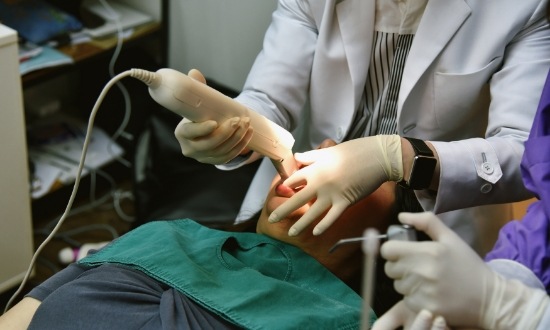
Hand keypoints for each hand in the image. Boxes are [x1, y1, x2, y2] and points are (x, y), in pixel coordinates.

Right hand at [173, 69, 252, 163]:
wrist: (204, 129)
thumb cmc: (198, 113)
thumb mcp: (196, 101)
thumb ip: (196, 87)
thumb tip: (194, 73)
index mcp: (182, 133)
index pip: (190, 133)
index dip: (202, 129)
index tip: (214, 122)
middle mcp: (190, 148)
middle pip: (209, 144)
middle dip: (226, 133)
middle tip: (238, 120)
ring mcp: (202, 157)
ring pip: (221, 151)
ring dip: (236, 138)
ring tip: (246, 124)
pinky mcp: (214, 161)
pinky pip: (228, 157)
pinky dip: (240, 145)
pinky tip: (248, 134)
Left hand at [268, 135, 402, 235]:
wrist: (377, 156)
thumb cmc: (354, 151)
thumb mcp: (329, 151)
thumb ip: (311, 156)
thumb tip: (296, 156)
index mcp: (315, 168)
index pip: (294, 180)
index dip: (286, 187)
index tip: (281, 193)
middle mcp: (320, 183)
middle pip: (297, 199)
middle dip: (283, 210)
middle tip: (272, 219)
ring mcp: (332, 194)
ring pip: (312, 213)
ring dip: (300, 224)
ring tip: (291, 232)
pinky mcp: (345, 202)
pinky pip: (331, 217)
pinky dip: (323, 225)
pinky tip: (316, 233)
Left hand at [381, 211, 549, 328]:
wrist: (490, 298)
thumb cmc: (468, 265)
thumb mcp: (451, 238)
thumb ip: (426, 222)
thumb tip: (401, 216)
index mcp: (428, 251)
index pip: (388, 250)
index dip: (393, 250)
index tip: (402, 252)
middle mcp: (422, 271)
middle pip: (390, 268)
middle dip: (399, 266)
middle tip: (417, 267)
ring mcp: (423, 292)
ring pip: (397, 284)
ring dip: (406, 282)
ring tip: (426, 281)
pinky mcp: (424, 308)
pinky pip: (406, 300)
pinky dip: (414, 297)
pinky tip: (430, 294)